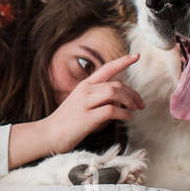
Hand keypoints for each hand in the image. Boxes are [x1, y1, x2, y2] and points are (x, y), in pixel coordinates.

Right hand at [9, 54, 143, 165]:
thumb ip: (99, 99)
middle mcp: (85, 90)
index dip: (123, 61)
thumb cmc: (68, 122)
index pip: (106, 68)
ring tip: (135, 109)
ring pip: (114, 93)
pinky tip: (128, 118)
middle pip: (116, 84)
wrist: (48, 134)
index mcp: (84, 85)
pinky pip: (111, 110)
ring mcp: (85, 103)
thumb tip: (121, 101)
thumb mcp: (82, 104)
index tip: (137, 56)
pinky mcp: (87, 118)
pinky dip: (124, 114)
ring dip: (130, 101)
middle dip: (132, 93)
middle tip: (141, 104)